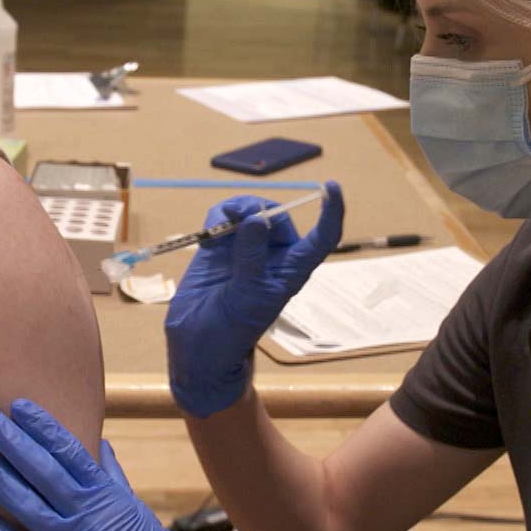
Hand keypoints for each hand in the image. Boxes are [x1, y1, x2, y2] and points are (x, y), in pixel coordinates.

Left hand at [0, 399, 256, 530]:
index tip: (19, 406)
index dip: (41, 426)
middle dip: (11, 440)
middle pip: (41, 470)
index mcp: (106, 496)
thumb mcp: (135, 511)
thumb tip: (98, 443)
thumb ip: (113, 477)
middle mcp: (85, 516)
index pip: (68, 450)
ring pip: (24, 504)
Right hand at [164, 182, 343, 417]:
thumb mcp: (246, 297)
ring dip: (236, 208)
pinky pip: (225, 217)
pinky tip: (208, 237)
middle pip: (278, 216)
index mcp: (292, 271)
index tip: (332, 186)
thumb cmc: (231, 331)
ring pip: (251, 211)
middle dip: (259, 208)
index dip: (332, 212)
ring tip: (219, 223)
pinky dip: (217, 218)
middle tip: (236, 213)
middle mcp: (274, 256)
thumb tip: (256, 219)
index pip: (323, 238)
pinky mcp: (222, 246)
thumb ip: (251, 258)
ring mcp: (247, 249)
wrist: (198, 344)